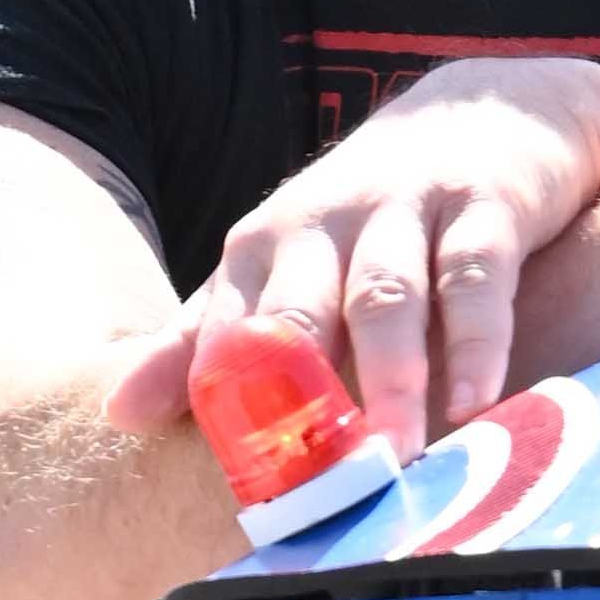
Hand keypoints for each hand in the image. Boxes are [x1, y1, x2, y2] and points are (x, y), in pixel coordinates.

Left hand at [104, 52, 599, 460]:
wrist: (483, 114)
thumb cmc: (370, 222)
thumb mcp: (281, 270)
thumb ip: (205, 340)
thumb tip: (116, 413)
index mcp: (263, 247)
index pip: (225, 334)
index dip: (223, 409)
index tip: (231, 485)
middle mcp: (323, 223)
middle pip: (295, 313)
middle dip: (295, 394)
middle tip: (308, 484)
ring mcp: (403, 210)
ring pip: (384, 297)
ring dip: (389, 377)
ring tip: (396, 455)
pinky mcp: (482, 206)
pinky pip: (474, 279)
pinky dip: (476, 342)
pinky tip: (477, 402)